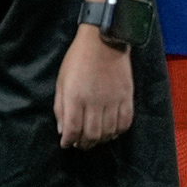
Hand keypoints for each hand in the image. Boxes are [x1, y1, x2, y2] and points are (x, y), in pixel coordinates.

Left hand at [55, 27, 133, 149]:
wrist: (103, 41)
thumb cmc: (78, 59)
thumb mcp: (61, 79)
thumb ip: (60, 106)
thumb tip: (62, 130)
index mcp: (75, 96)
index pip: (73, 129)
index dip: (68, 141)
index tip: (66, 144)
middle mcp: (94, 102)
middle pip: (91, 135)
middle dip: (84, 144)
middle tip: (79, 145)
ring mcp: (113, 101)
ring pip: (108, 133)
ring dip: (100, 140)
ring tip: (93, 140)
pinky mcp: (126, 99)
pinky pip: (124, 124)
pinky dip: (117, 132)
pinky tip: (110, 132)